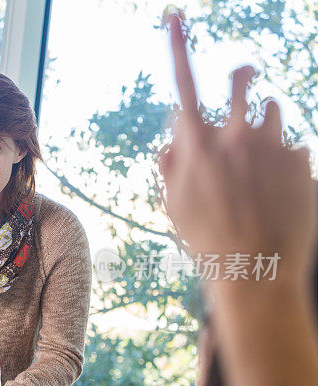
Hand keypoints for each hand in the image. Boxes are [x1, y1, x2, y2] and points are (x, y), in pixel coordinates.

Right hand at [162, 16, 315, 283]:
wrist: (254, 271)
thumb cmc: (205, 240)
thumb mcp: (174, 205)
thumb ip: (171, 166)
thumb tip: (173, 141)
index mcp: (197, 144)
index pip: (184, 83)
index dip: (177, 46)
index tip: (175, 16)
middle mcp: (235, 135)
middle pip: (242, 80)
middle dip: (242, 75)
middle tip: (245, 77)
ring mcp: (272, 146)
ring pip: (273, 110)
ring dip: (265, 124)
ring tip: (261, 162)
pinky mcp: (301, 161)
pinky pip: (294, 148)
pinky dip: (286, 162)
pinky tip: (279, 193)